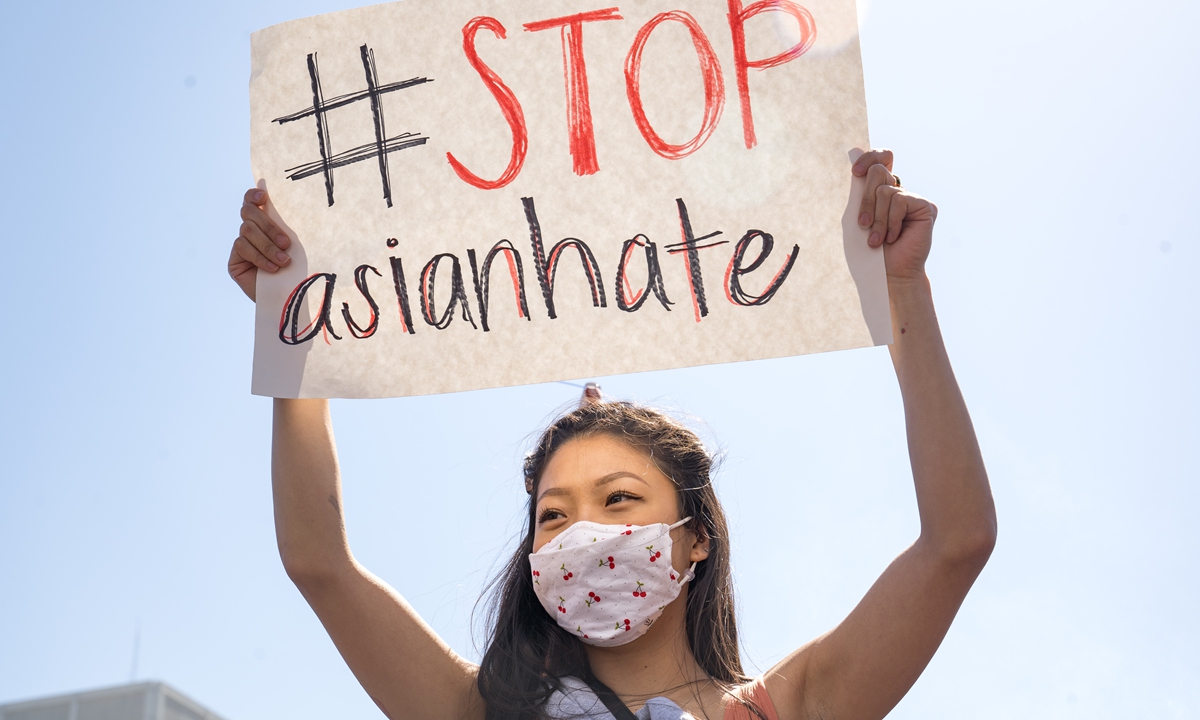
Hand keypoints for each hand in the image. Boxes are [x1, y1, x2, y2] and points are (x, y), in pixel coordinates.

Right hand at [227, 188, 291, 300]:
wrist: (294, 299)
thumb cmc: (300, 268)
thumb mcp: (295, 243)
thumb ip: (284, 221)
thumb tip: (271, 190)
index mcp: (266, 223)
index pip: (251, 201)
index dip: (253, 195)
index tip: (263, 197)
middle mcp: (251, 232)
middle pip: (249, 213)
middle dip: (269, 226)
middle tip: (287, 243)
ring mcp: (241, 246)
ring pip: (247, 230)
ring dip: (268, 246)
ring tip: (284, 262)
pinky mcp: (234, 261)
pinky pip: (242, 247)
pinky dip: (260, 257)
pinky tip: (272, 269)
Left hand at [852, 149, 937, 282]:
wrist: (886, 275)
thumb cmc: (868, 252)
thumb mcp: (856, 216)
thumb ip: (857, 187)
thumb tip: (853, 149)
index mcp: (882, 191)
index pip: (881, 158)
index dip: (869, 157)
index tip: (856, 173)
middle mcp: (899, 191)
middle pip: (878, 170)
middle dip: (865, 201)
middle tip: (863, 225)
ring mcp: (913, 198)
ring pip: (885, 190)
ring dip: (876, 219)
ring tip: (878, 239)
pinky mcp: (925, 206)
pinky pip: (899, 200)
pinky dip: (890, 222)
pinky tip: (894, 237)